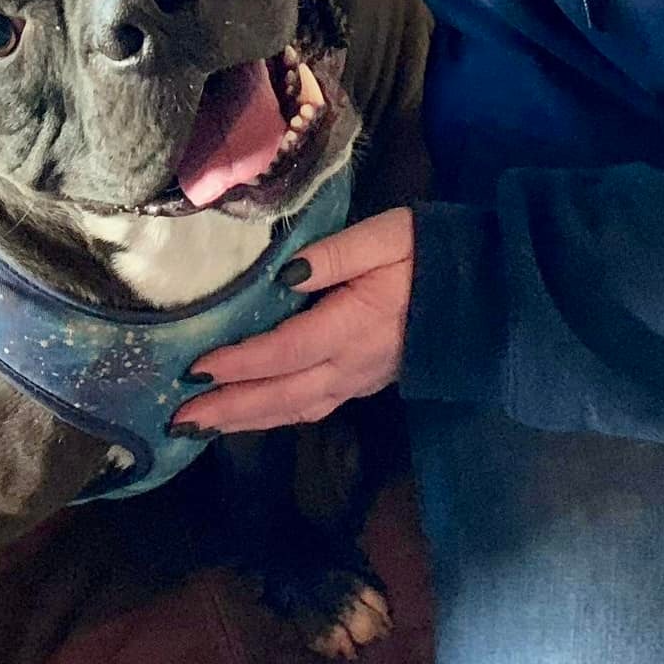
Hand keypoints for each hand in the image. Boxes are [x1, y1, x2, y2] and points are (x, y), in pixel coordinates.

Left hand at [174, 207, 413, 435]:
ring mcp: (360, 380)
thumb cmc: (429, 254)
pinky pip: (313, 408)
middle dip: (228, 408)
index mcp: (353, 325)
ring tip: (202, 427)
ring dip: (246, 421)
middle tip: (178, 420)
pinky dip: (276, 417)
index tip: (196, 368)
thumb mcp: (384, 236)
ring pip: (295, 409)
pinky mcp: (365, 384)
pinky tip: (252, 419)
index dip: (239, 363)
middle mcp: (352, 364)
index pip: (284, 351)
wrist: (484, 292)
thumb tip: (286, 275)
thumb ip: (335, 254)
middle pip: (281, 394)